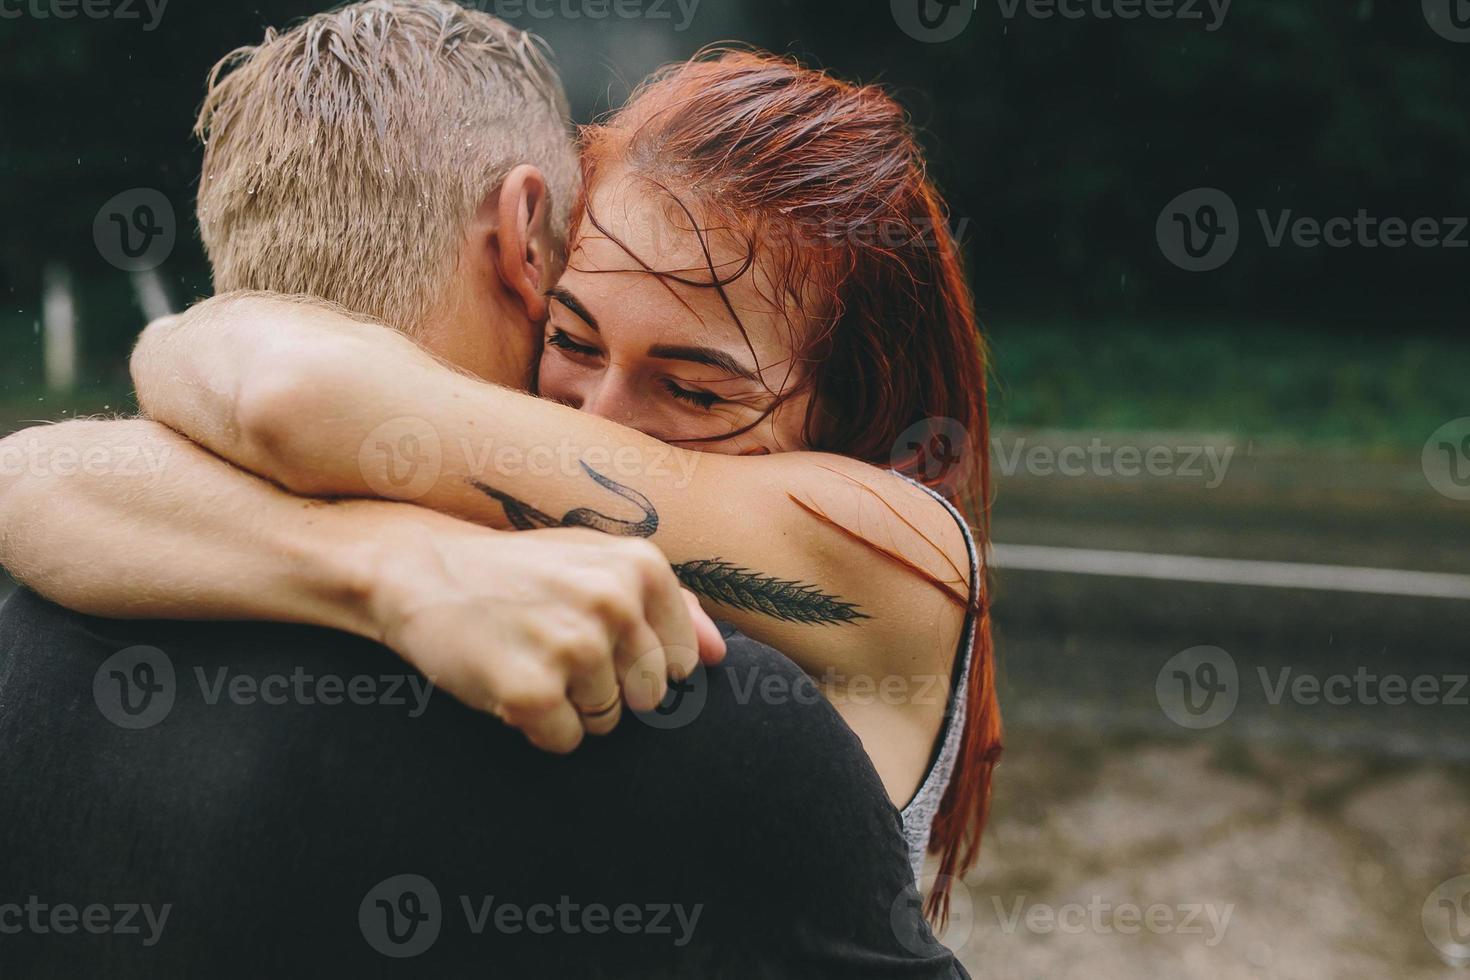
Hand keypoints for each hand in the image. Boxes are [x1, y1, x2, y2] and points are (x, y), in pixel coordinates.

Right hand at [365, 521, 725, 752]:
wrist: (420, 572)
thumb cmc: (520, 574)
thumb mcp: (598, 565)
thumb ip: (671, 606)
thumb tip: (718, 657)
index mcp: (641, 566)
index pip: (678, 662)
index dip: (632, 663)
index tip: (589, 636)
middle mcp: (614, 601)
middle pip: (646, 696)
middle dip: (603, 689)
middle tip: (552, 650)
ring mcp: (574, 646)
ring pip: (606, 722)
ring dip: (567, 707)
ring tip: (528, 659)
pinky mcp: (533, 690)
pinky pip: (564, 742)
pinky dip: (537, 729)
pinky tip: (508, 685)